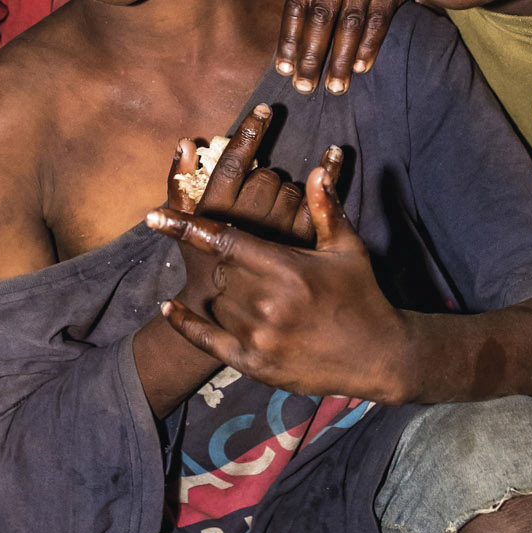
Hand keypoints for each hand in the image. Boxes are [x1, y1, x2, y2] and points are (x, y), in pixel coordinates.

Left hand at [149, 155, 410, 399]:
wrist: (377, 356)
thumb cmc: (361, 295)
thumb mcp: (346, 249)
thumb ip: (325, 208)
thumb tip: (317, 168)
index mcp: (286, 269)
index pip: (223, 241)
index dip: (186, 227)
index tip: (154, 217)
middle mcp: (267, 303)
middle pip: (218, 271)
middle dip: (222, 262)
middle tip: (241, 262)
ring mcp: (258, 337)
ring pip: (215, 301)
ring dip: (219, 290)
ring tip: (239, 287)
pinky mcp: (254, 364)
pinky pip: (207, 340)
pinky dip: (186, 324)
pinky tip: (170, 307)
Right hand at [162, 106, 332, 321]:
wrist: (239, 334)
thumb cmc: (206, 279)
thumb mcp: (186, 238)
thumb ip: (182, 188)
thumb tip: (187, 142)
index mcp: (219, 219)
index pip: (233, 165)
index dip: (249, 134)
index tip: (264, 109)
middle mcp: (251, 228)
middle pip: (266, 178)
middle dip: (264, 181)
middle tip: (258, 200)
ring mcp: (282, 242)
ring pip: (291, 192)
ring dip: (287, 193)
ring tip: (275, 216)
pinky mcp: (309, 255)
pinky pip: (323, 207)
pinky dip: (330, 178)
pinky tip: (334, 156)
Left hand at [266, 0, 405, 94]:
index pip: (296, 4)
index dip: (289, 38)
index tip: (284, 69)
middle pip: (322, 16)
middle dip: (312, 55)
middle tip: (305, 87)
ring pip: (351, 22)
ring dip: (341, 58)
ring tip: (334, 88)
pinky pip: (379, 20)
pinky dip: (369, 46)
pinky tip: (360, 68)